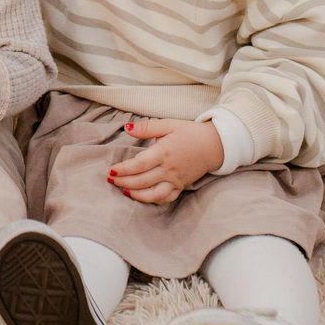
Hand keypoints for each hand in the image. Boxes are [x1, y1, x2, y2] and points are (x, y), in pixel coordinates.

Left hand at [107, 117, 224, 204]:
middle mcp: (169, 169)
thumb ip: (146, 127)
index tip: (111, 171)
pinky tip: (142, 197)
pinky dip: (153, 200)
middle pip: (143, 180)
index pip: (140, 164)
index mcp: (164, 152)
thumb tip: (127, 128)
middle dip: (124, 182)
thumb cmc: (189, 133)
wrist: (213, 145)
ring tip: (123, 190)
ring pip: (154, 193)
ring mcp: (176, 180)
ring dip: (137, 194)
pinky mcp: (181, 186)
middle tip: (110, 180)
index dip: (124, 169)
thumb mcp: (168, 124)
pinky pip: (166, 198)